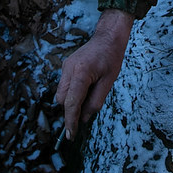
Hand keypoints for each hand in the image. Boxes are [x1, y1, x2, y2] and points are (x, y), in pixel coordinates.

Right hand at [55, 9, 133, 138]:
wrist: (108, 37)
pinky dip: (72, 92)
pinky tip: (86, 88)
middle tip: (85, 114)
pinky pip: (65, 86)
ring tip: (90, 95)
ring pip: (61, 94)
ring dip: (71, 102)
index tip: (70, 136)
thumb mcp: (108, 83)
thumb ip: (95, 102)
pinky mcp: (66, 66)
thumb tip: (83, 119)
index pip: (71, 103)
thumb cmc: (111, 58)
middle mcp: (69, 70)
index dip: (70, 121)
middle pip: (62, 100)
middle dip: (71, 111)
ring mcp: (65, 67)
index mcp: (81, 73)